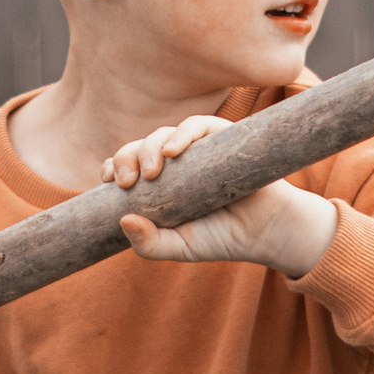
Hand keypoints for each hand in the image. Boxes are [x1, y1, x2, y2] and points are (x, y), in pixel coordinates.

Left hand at [106, 116, 336, 278]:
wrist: (264, 232)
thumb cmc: (220, 237)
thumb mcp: (178, 248)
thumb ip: (149, 244)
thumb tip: (123, 220)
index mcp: (159, 184)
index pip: (127, 166)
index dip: (113, 166)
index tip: (109, 182)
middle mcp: (175, 163)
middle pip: (140, 147)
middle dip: (126, 159)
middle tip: (126, 183)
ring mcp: (197, 149)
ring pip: (163, 134)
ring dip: (149, 147)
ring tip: (151, 173)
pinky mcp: (221, 137)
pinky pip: (197, 124)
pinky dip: (181, 134)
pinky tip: (173, 151)